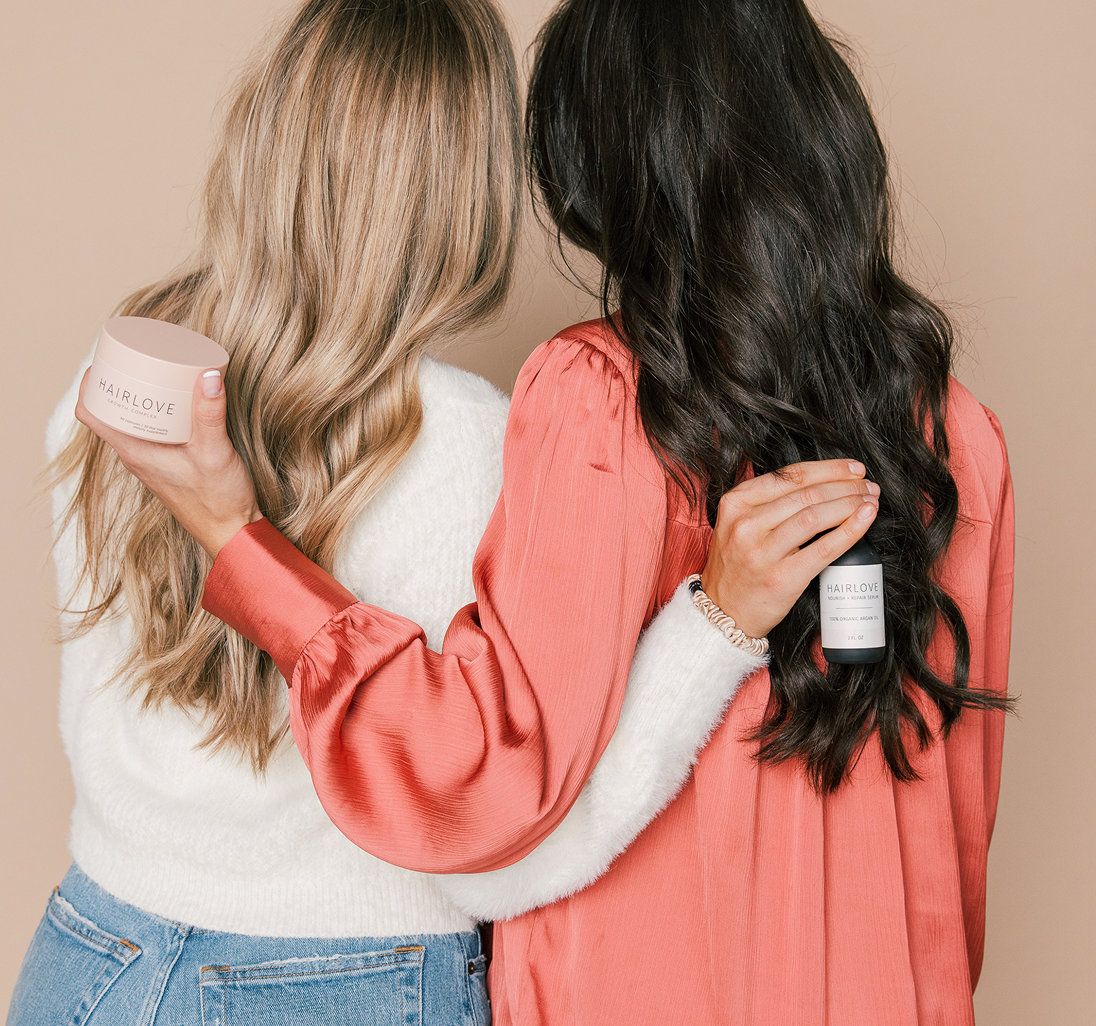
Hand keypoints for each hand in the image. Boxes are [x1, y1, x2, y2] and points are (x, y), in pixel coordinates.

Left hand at [75, 367, 261, 558]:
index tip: (104, 360)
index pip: (90, 414)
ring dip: (138, 397)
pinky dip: (157, 411)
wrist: (231, 534)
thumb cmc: (218, 501)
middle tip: (134, 357)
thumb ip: (210, 414)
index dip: (90, 384)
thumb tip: (207, 374)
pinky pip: (152, 431)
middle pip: (110, 413)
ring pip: (131, 422)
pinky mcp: (168, 464)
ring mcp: (151, 461)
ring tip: (155, 372)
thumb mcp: (215, 453)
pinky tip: (178, 402)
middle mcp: (137, 456)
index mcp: (135, 452)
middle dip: (117, 382)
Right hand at [700, 459, 879, 638]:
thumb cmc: (738, 565)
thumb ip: (768, 502)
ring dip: (850, 504)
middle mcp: (746, 524)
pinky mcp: (782, 577)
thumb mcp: (738, 524)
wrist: (724, 611)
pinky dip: (850, 530)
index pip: (789, 476)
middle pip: (806, 493)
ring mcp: (762, 552)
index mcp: (736, 503)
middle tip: (867, 486)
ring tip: (869, 501)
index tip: (853, 469)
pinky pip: (824, 548)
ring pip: (815, 516)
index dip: (828, 469)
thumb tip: (822, 483)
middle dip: (845, 486)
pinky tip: (865, 519)